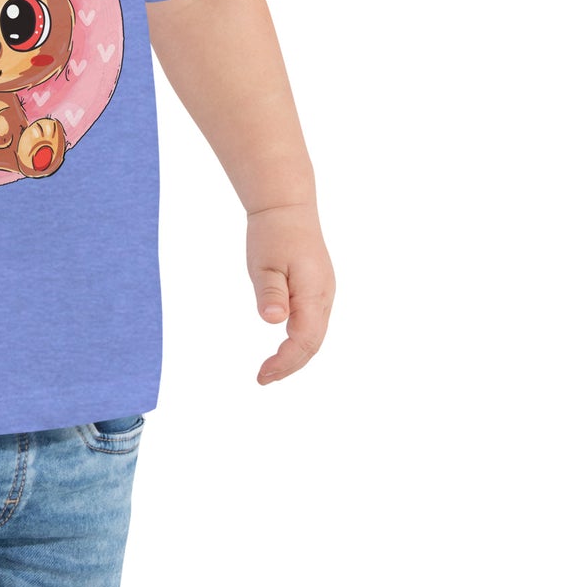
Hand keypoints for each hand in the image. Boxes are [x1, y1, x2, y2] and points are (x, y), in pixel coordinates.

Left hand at [245, 202, 333, 384]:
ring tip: (270, 371)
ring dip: (295, 356)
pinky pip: (313, 324)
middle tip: (262, 379)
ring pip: (315, 336)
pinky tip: (283, 347)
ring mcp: (323, 293)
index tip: (262, 375)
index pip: (304, 341)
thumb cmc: (273, 234)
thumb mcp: (265, 264)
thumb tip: (273, 321)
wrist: (287, 207)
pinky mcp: (317, 289)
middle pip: (313, 344)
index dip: (285, 362)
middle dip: (290, 365)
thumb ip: (270, 293)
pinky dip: (299, 341)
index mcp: (314, 293)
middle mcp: (324, 297)